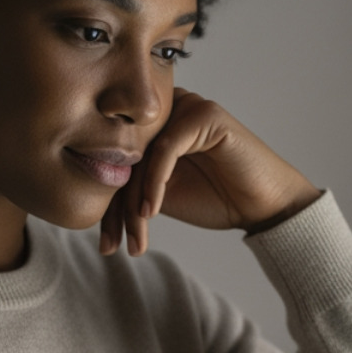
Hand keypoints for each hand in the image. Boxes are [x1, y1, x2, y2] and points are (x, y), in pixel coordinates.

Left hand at [99, 89, 319, 254]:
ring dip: (134, 204)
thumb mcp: (161, 197)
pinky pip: (165, 150)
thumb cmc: (217, 199)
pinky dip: (155, 184)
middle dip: (116, 208)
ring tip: (136, 237)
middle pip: (126, 158)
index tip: (104, 242)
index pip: (119, 162)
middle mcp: (168, 110)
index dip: (108, 204)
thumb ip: (130, 187)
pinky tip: (151, 213)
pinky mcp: (205, 115)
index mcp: (155, 126)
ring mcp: (186, 108)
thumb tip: (87, 197)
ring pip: (142, 156)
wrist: (264, 206)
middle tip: (111, 244)